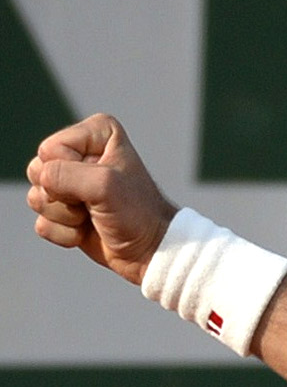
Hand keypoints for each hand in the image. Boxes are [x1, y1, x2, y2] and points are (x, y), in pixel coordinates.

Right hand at [24, 114, 177, 283]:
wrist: (150, 252)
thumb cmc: (137, 213)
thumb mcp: (105, 185)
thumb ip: (64, 174)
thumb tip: (40, 181)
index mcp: (97, 134)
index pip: (51, 148)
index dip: (71, 171)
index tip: (103, 183)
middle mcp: (80, 153)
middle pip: (37, 170)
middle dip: (63, 195)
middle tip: (95, 203)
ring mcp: (70, 183)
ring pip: (36, 198)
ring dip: (65, 216)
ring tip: (94, 216)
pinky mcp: (64, 211)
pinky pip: (42, 223)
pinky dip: (64, 234)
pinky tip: (88, 232)